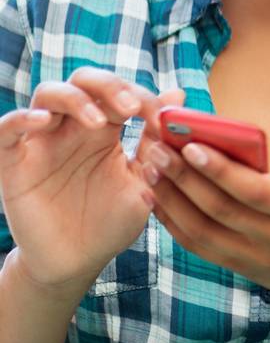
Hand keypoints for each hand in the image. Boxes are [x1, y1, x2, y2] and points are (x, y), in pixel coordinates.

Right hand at [0, 68, 183, 293]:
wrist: (77, 262)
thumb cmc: (111, 221)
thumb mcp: (143, 181)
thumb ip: (156, 142)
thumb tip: (179, 93)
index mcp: (105, 129)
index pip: (120, 93)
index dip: (143, 98)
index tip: (163, 121)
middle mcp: (72, 127)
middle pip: (84, 81)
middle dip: (110, 86)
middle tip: (132, 108)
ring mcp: (42, 141)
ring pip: (48, 94)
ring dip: (75, 99)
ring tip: (98, 121)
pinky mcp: (13, 162)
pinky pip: (7, 129)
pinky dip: (20, 118)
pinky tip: (42, 121)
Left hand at [136, 122, 269, 315]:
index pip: (255, 191)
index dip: (221, 170)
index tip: (192, 145)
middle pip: (219, 208)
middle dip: (182, 177)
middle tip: (154, 147)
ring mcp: (255, 256)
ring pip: (201, 230)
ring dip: (170, 199)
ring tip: (147, 166)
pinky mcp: (242, 266)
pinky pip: (200, 246)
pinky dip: (173, 223)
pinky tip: (156, 198)